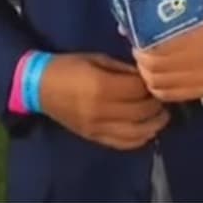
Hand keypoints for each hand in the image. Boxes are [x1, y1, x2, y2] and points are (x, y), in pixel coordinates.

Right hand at [38, 53, 169, 149]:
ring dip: (154, 124)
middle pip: (141, 111)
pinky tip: (148, 130)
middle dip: (156, 103)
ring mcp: (96, 127)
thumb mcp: (99, 59)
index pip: (139, 90)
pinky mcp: (93, 137)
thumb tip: (147, 77)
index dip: (152, 85)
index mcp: (102, 86)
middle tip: (162, 95)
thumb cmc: (70, 66)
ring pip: (136, 133)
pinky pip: (122, 144)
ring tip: (161, 114)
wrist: (39, 86)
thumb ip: (124, 69)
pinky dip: (139, 139)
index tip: (157, 79)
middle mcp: (101, 110)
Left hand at [133, 18, 202, 101]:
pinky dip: (157, 87)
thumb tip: (126, 27)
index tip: (139, 42)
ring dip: (147, 74)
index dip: (143, 48)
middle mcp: (202, 61)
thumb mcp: (190, 17)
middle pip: (155, 67)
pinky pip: (167, 94)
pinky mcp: (199, 91)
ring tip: (147, 64)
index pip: (159, 52)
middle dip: (143, 60)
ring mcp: (201, 79)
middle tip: (140, 52)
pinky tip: (155, 77)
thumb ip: (161, 21)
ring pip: (158, 82)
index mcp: (200, 37)